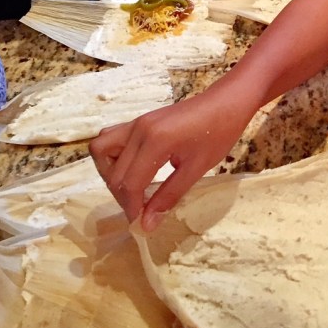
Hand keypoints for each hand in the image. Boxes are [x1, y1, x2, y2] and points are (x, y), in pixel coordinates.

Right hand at [89, 89, 246, 229]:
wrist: (226, 102)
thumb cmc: (218, 133)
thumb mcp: (196, 168)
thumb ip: (168, 196)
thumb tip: (147, 224)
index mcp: (155, 141)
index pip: (130, 183)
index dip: (132, 208)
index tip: (141, 225)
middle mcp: (138, 129)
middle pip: (114, 172)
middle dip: (123, 197)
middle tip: (141, 210)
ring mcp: (136, 122)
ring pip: (101, 150)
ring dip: (110, 174)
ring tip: (132, 188)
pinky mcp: (139, 120)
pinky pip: (111, 138)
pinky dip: (113, 157)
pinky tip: (134, 168)